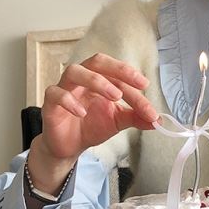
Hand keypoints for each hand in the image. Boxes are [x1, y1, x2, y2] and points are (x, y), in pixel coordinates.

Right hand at [27, 56, 161, 193]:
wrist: (70, 146)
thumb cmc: (91, 126)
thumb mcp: (118, 122)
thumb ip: (136, 117)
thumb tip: (158, 119)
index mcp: (99, 79)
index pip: (118, 76)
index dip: (135, 85)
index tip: (148, 96)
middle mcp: (82, 79)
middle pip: (96, 61)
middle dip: (118, 69)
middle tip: (136, 83)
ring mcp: (64, 88)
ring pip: (74, 71)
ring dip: (96, 81)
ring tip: (114, 96)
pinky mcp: (50, 103)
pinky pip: (55, 93)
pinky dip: (69, 100)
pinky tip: (82, 112)